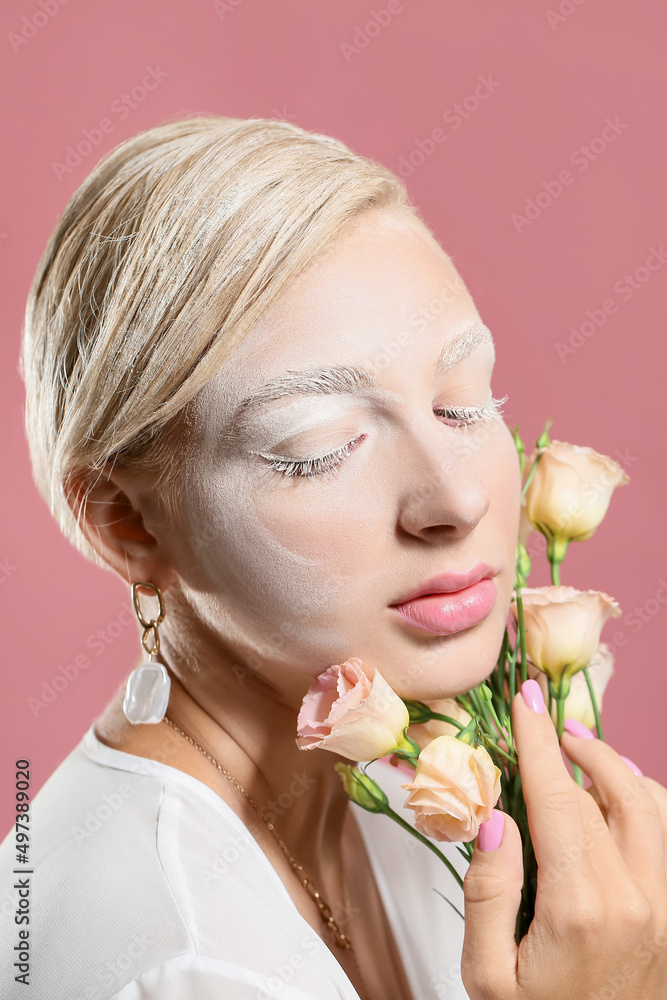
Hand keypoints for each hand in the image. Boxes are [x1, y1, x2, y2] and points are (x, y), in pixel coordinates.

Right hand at [460, 679, 666, 999]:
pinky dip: (644, 801)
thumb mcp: (487, 974)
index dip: (538, 740)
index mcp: (581, 906)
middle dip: (575, 745)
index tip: (527, 699)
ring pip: (652, 807)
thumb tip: (495, 817)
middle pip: (611, 791)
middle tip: (547, 721)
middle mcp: (636, 900)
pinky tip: (615, 799)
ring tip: (579, 751)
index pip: (558, 797)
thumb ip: (488, 892)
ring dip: (616, 768)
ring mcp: (665, 909)